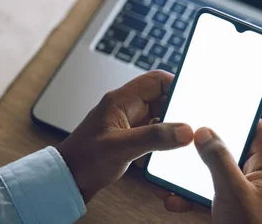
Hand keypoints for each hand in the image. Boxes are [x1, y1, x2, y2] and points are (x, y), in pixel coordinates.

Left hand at [57, 71, 193, 202]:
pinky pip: (154, 133)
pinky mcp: (130, 138)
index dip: (177, 85)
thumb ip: (154, 137)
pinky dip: (161, 142)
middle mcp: (127, 107)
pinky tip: (162, 154)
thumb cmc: (84, 160)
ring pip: (160, 117)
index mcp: (121, 100)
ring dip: (169, 129)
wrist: (67, 181)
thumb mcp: (122, 147)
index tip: (194, 98)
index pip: (156, 80)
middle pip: (161, 99)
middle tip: (190, 125)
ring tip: (178, 142)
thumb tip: (186, 131)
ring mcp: (128, 123)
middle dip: (177, 111)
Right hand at [163, 121, 261, 223]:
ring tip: (173, 174)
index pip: (256, 129)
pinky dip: (191, 196)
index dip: (238, 115)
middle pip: (232, 149)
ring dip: (192, 175)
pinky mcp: (230, 209)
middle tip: (188, 137)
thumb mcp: (234, 191)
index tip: (216, 106)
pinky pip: (209, 194)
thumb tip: (206, 132)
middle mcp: (257, 178)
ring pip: (216, 173)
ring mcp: (244, 194)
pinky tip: (173, 200)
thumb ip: (219, 159)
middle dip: (206, 146)